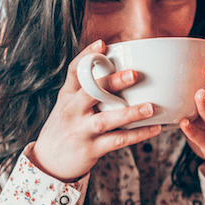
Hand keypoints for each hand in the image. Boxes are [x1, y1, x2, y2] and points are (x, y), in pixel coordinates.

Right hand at [31, 40, 161, 181]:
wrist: (48, 161)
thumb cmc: (66, 127)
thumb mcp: (69, 105)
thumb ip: (87, 89)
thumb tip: (119, 69)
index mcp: (67, 96)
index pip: (74, 72)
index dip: (87, 56)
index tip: (103, 44)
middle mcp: (72, 111)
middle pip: (90, 93)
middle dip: (112, 82)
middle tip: (135, 73)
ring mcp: (81, 130)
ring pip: (106, 120)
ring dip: (130, 113)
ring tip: (151, 107)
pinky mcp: (91, 149)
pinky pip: (118, 141)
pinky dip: (138, 135)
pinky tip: (156, 128)